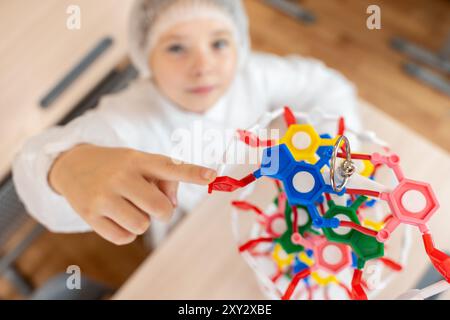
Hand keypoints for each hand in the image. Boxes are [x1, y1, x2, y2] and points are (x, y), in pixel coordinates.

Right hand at [48, 144, 216, 244]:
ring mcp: (103, 196)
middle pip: (160, 208)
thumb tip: (172, 207)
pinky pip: (124, 237)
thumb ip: (164, 180)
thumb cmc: (117, 166)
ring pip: (142, 225)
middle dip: (163, 212)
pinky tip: (117, 217)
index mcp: (138, 160)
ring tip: (129, 207)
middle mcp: (121, 176)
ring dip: (142, 221)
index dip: (193, 172)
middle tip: (154, 206)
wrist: (72, 165)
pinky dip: (126, 232)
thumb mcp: (139, 162)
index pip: (170, 167)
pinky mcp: (90, 215)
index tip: (212, 175)